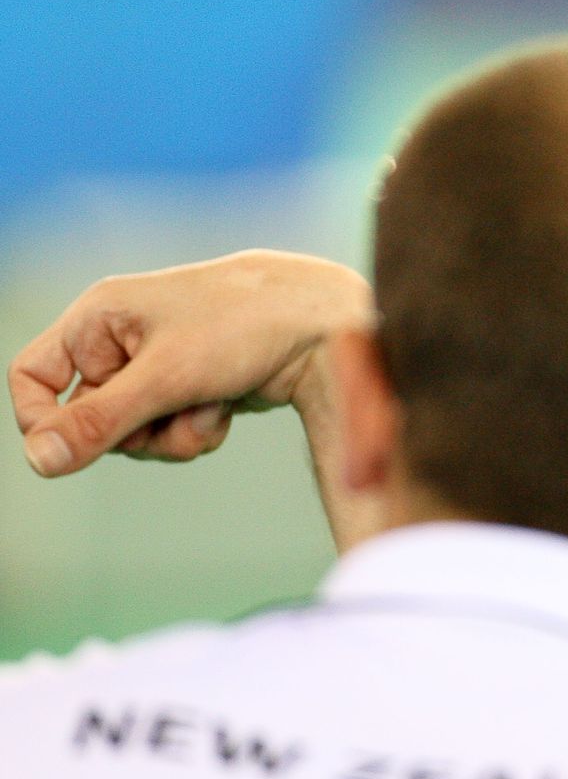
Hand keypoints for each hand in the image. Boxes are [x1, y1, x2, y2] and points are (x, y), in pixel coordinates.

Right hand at [8, 250, 371, 477]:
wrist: (326, 324)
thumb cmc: (246, 329)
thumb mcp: (166, 379)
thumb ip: (99, 422)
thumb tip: (38, 461)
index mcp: (100, 317)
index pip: (31, 377)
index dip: (44, 419)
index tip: (77, 448)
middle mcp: (123, 338)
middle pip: (87, 418)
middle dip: (133, 433)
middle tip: (172, 416)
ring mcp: (160, 364)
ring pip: (133, 433)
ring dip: (171, 436)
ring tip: (210, 407)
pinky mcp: (193, 386)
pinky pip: (170, 431)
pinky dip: (196, 430)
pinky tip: (227, 408)